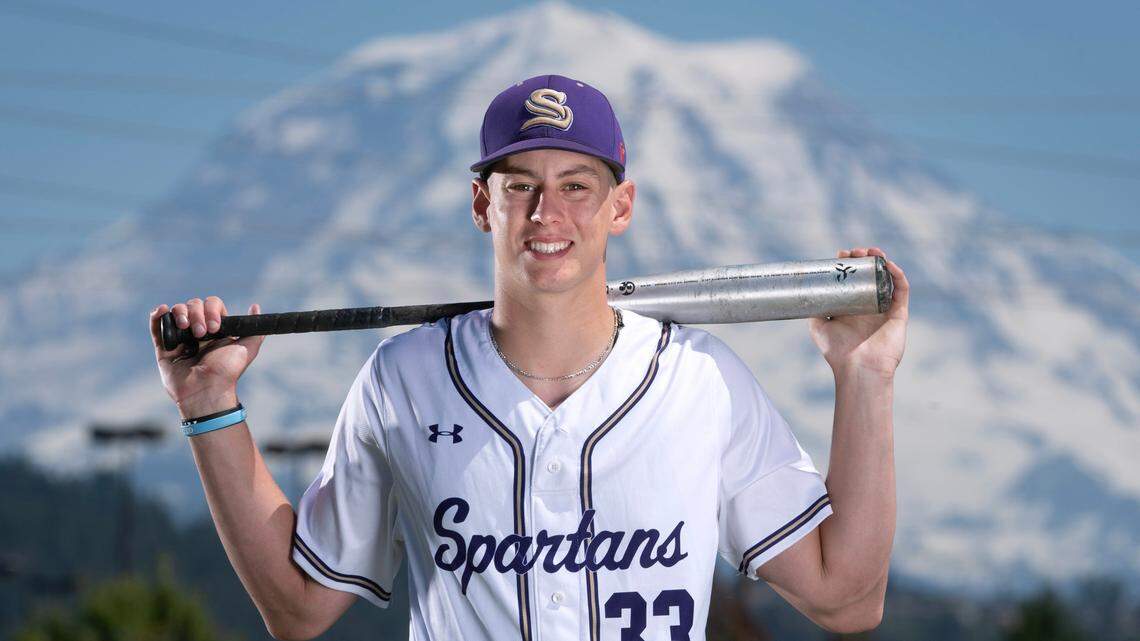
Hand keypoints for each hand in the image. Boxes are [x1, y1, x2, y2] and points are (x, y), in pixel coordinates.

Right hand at [148, 296, 266, 417]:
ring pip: (176, 312)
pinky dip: (157, 316)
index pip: (212, 305)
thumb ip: (256, 329)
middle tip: (201, 333)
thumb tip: (255, 307)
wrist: (208, 390)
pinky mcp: (164, 349)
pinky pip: (157, 328)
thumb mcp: (248, 348)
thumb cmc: (228, 371)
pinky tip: (162, 310)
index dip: (212, 310)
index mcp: (216, 330)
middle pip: (193, 305)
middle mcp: (198, 331)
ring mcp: (180, 339)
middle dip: (197, 314)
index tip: (215, 327)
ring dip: (180, 313)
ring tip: (185, 327)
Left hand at [808, 247, 909, 377]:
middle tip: (856, 251)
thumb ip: (815, 309)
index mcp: (851, 308)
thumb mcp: (818, 327)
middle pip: (870, 275)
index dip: (848, 265)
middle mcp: (868, 306)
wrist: (858, 368)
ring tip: (873, 252)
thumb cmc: (837, 351)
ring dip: (882, 262)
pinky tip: (889, 265)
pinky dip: (898, 275)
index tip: (841, 254)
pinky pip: (902, 290)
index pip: (852, 280)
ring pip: (887, 279)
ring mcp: (884, 309)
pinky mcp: (899, 314)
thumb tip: (808, 293)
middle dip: (865, 259)